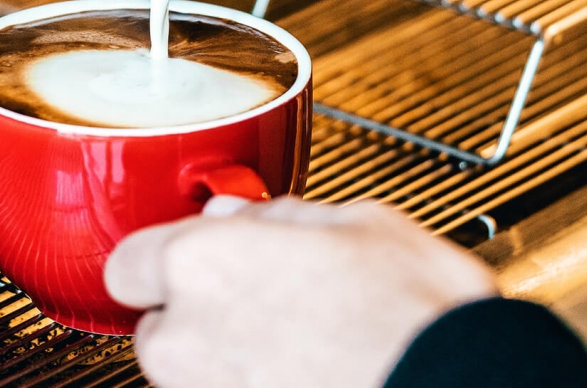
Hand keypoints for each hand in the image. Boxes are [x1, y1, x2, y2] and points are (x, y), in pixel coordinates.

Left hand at [104, 196, 497, 387]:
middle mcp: (187, 342)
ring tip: (300, 334)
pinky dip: (254, 382)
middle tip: (265, 291)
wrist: (458, 386)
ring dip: (228, 349)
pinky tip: (308, 367)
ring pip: (193, 369)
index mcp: (202, 265)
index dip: (168, 254)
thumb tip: (240, 216)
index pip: (128, 262)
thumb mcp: (359, 223)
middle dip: (201, 307)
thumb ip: (277, 216)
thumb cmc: (415, 315)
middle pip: (159, 322)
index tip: (202, 252)